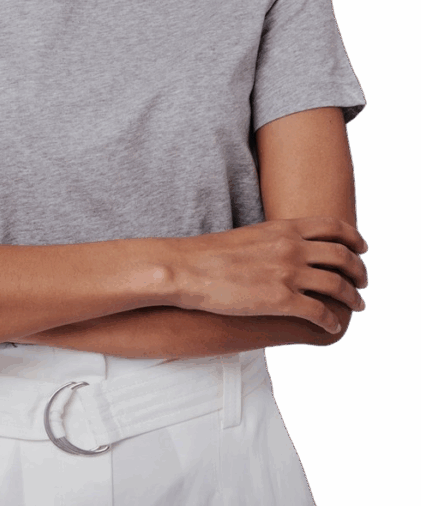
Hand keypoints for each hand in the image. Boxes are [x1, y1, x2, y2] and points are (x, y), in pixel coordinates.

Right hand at [164, 217, 367, 334]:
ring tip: (358, 305)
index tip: (362, 247)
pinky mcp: (280, 301)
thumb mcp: (251, 236)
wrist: (189, 268)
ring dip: (353, 296)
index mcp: (284, 228)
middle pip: (342, 256)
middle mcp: (292, 248)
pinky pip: (319, 312)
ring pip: (337, 285)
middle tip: (364, 280)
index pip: (333, 227)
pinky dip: (331, 320)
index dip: (353, 237)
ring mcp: (288, 274)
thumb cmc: (212, 254)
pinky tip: (332, 326)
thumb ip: (276, 240)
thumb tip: (290, 249)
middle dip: (359, 270)